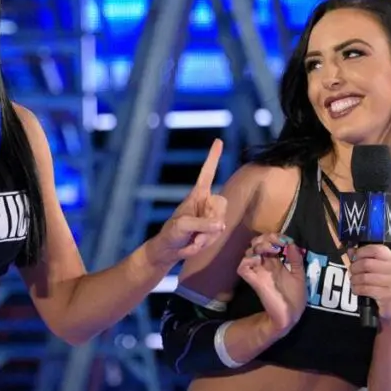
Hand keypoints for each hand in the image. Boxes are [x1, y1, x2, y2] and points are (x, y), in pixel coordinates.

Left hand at [147, 139, 227, 266]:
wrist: (169, 250)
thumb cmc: (171, 233)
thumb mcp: (182, 226)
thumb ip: (202, 224)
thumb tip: (221, 224)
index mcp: (197, 194)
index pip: (207, 173)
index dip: (213, 158)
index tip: (218, 141)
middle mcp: (206, 202)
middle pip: (222, 204)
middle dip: (210, 219)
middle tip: (195, 231)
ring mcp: (211, 216)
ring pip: (221, 222)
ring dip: (207, 235)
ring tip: (192, 238)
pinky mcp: (213, 229)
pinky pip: (218, 234)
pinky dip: (206, 242)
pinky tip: (195, 242)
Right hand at [237, 234, 306, 335]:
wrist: (289, 315)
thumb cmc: (295, 297)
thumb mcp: (299, 275)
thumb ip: (296, 260)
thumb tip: (291, 243)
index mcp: (276, 262)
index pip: (269, 242)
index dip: (274, 237)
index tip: (284, 240)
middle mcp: (265, 265)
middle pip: (256, 243)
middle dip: (265, 238)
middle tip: (276, 243)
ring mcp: (258, 272)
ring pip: (248, 251)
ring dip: (259, 246)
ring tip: (272, 250)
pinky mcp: (253, 280)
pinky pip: (242, 267)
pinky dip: (248, 260)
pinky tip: (261, 260)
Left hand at [348, 244, 390, 322]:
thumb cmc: (381, 286)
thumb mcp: (375, 270)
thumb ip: (363, 258)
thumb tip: (350, 251)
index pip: (375, 249)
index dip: (361, 252)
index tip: (353, 257)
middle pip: (366, 263)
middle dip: (354, 268)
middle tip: (352, 272)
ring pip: (364, 277)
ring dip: (354, 280)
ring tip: (354, 282)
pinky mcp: (388, 295)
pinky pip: (365, 289)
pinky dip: (357, 289)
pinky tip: (357, 290)